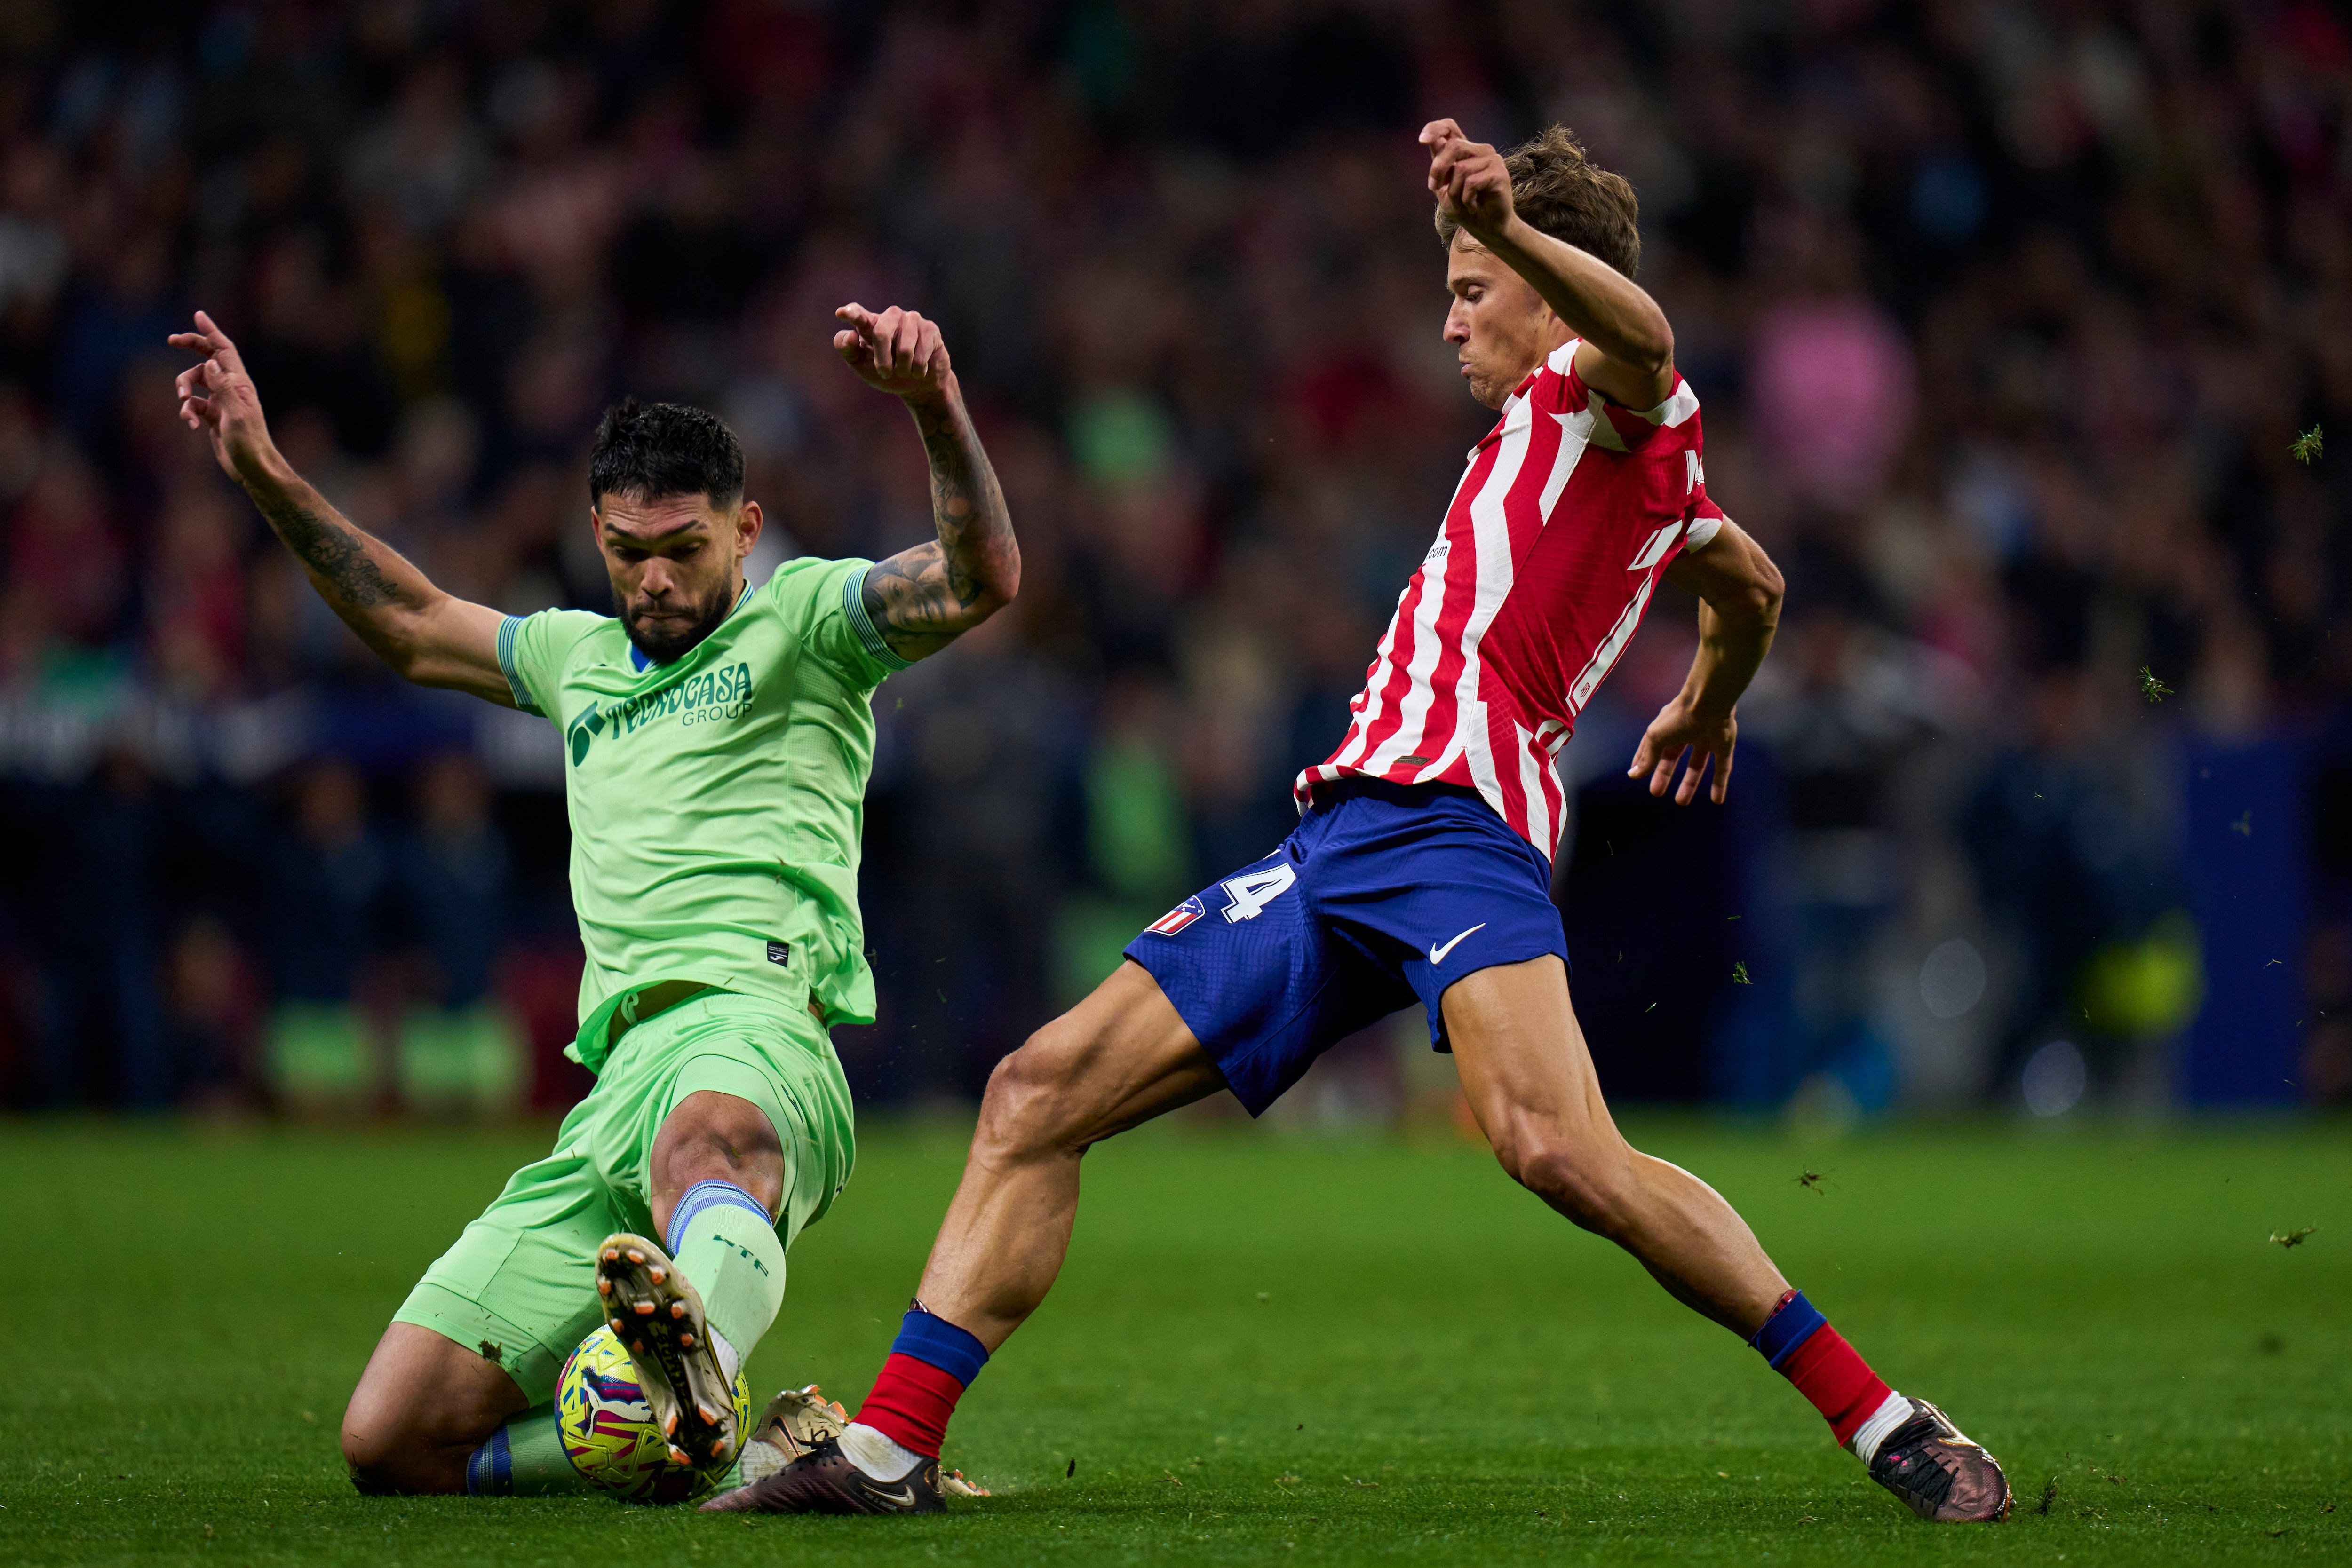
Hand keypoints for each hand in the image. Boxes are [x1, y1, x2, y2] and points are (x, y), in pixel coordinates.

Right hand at [169, 311, 277, 486]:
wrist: (252, 468)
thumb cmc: (249, 442)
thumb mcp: (235, 413)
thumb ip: (221, 387)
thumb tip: (209, 363)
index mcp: (239, 383)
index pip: (224, 350)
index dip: (211, 332)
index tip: (198, 315)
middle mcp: (230, 388)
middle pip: (206, 359)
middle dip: (190, 348)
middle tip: (171, 340)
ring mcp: (220, 401)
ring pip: (193, 383)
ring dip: (182, 389)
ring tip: (183, 404)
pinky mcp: (213, 416)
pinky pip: (192, 406)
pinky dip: (187, 413)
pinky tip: (192, 426)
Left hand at [833, 303, 953, 401]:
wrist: (919, 385)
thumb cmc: (889, 372)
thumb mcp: (862, 366)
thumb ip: (849, 351)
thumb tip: (851, 335)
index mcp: (870, 324)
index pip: (858, 314)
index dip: (851, 313)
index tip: (841, 313)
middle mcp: (890, 316)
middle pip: (881, 333)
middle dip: (882, 360)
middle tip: (885, 373)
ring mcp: (912, 319)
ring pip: (904, 348)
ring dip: (903, 368)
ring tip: (904, 370)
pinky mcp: (930, 329)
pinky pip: (921, 353)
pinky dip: (918, 369)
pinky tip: (919, 369)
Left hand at [1421, 119, 1514, 239]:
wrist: (1487, 228)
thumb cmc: (1466, 208)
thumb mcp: (1445, 189)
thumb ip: (1439, 168)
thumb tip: (1431, 142)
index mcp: (1465, 151)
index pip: (1450, 127)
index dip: (1435, 129)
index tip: (1422, 140)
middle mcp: (1480, 151)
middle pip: (1453, 146)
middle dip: (1438, 169)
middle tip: (1436, 188)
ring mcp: (1492, 160)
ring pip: (1462, 168)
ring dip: (1455, 192)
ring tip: (1463, 203)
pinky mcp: (1500, 174)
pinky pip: (1472, 182)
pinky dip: (1467, 199)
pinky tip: (1473, 206)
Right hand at [1628, 696, 1736, 805]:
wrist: (1708, 704)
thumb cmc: (1678, 717)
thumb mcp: (1656, 738)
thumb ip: (1647, 757)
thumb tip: (1633, 774)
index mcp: (1668, 727)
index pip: (1654, 747)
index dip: (1646, 761)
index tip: (1637, 775)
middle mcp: (1686, 732)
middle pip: (1674, 758)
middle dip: (1665, 775)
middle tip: (1656, 792)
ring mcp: (1706, 739)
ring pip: (1697, 764)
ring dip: (1690, 784)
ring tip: (1681, 802)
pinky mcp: (1724, 746)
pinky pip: (1722, 767)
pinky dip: (1720, 784)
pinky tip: (1717, 801)